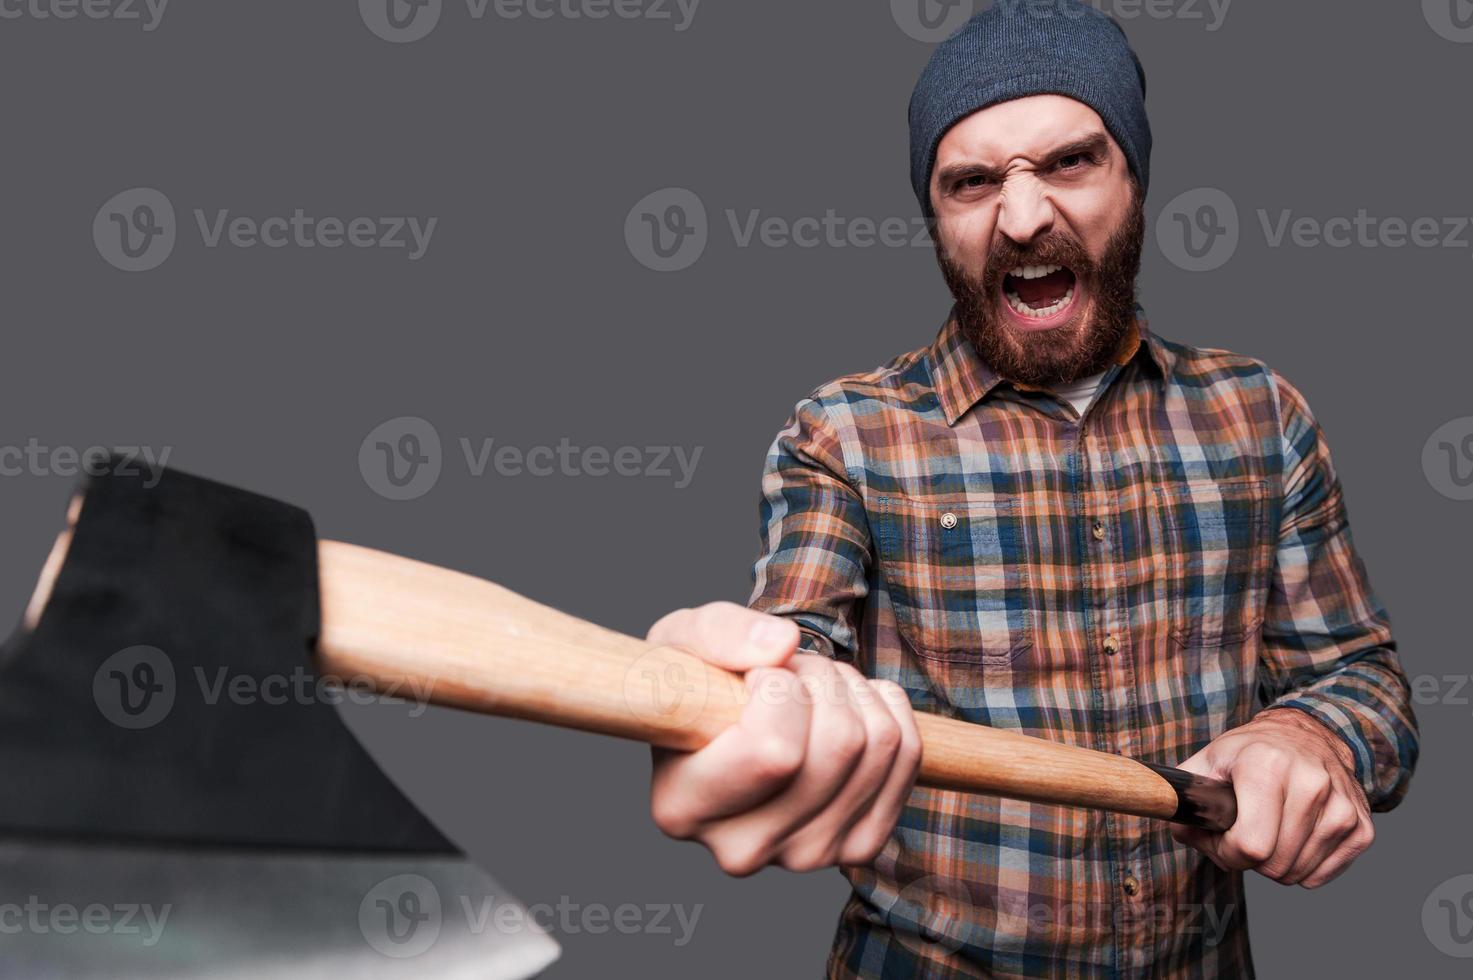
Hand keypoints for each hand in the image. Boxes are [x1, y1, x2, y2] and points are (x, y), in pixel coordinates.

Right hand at [644, 602, 921, 875]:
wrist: (727, 727)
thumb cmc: (697, 686)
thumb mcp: (680, 641)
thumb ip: (718, 634)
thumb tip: (782, 645)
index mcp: (682, 807)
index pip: (775, 752)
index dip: (779, 689)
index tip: (755, 676)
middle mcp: (743, 849)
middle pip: (839, 744)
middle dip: (820, 678)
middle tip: (788, 673)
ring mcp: (806, 855)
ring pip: (879, 744)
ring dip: (851, 689)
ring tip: (811, 689)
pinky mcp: (857, 848)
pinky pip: (907, 757)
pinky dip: (886, 710)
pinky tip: (846, 707)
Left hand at [1171, 709, 1373, 887]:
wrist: (1306, 735)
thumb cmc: (1250, 753)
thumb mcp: (1207, 761)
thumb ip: (1183, 797)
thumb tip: (1182, 830)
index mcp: (1267, 766)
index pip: (1250, 845)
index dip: (1226, 853)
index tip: (1221, 838)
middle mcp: (1312, 783)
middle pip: (1274, 865)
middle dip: (1250, 860)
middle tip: (1244, 832)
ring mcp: (1342, 805)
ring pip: (1299, 873)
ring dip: (1277, 863)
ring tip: (1269, 829)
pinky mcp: (1361, 826)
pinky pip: (1323, 875)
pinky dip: (1303, 866)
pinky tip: (1294, 836)